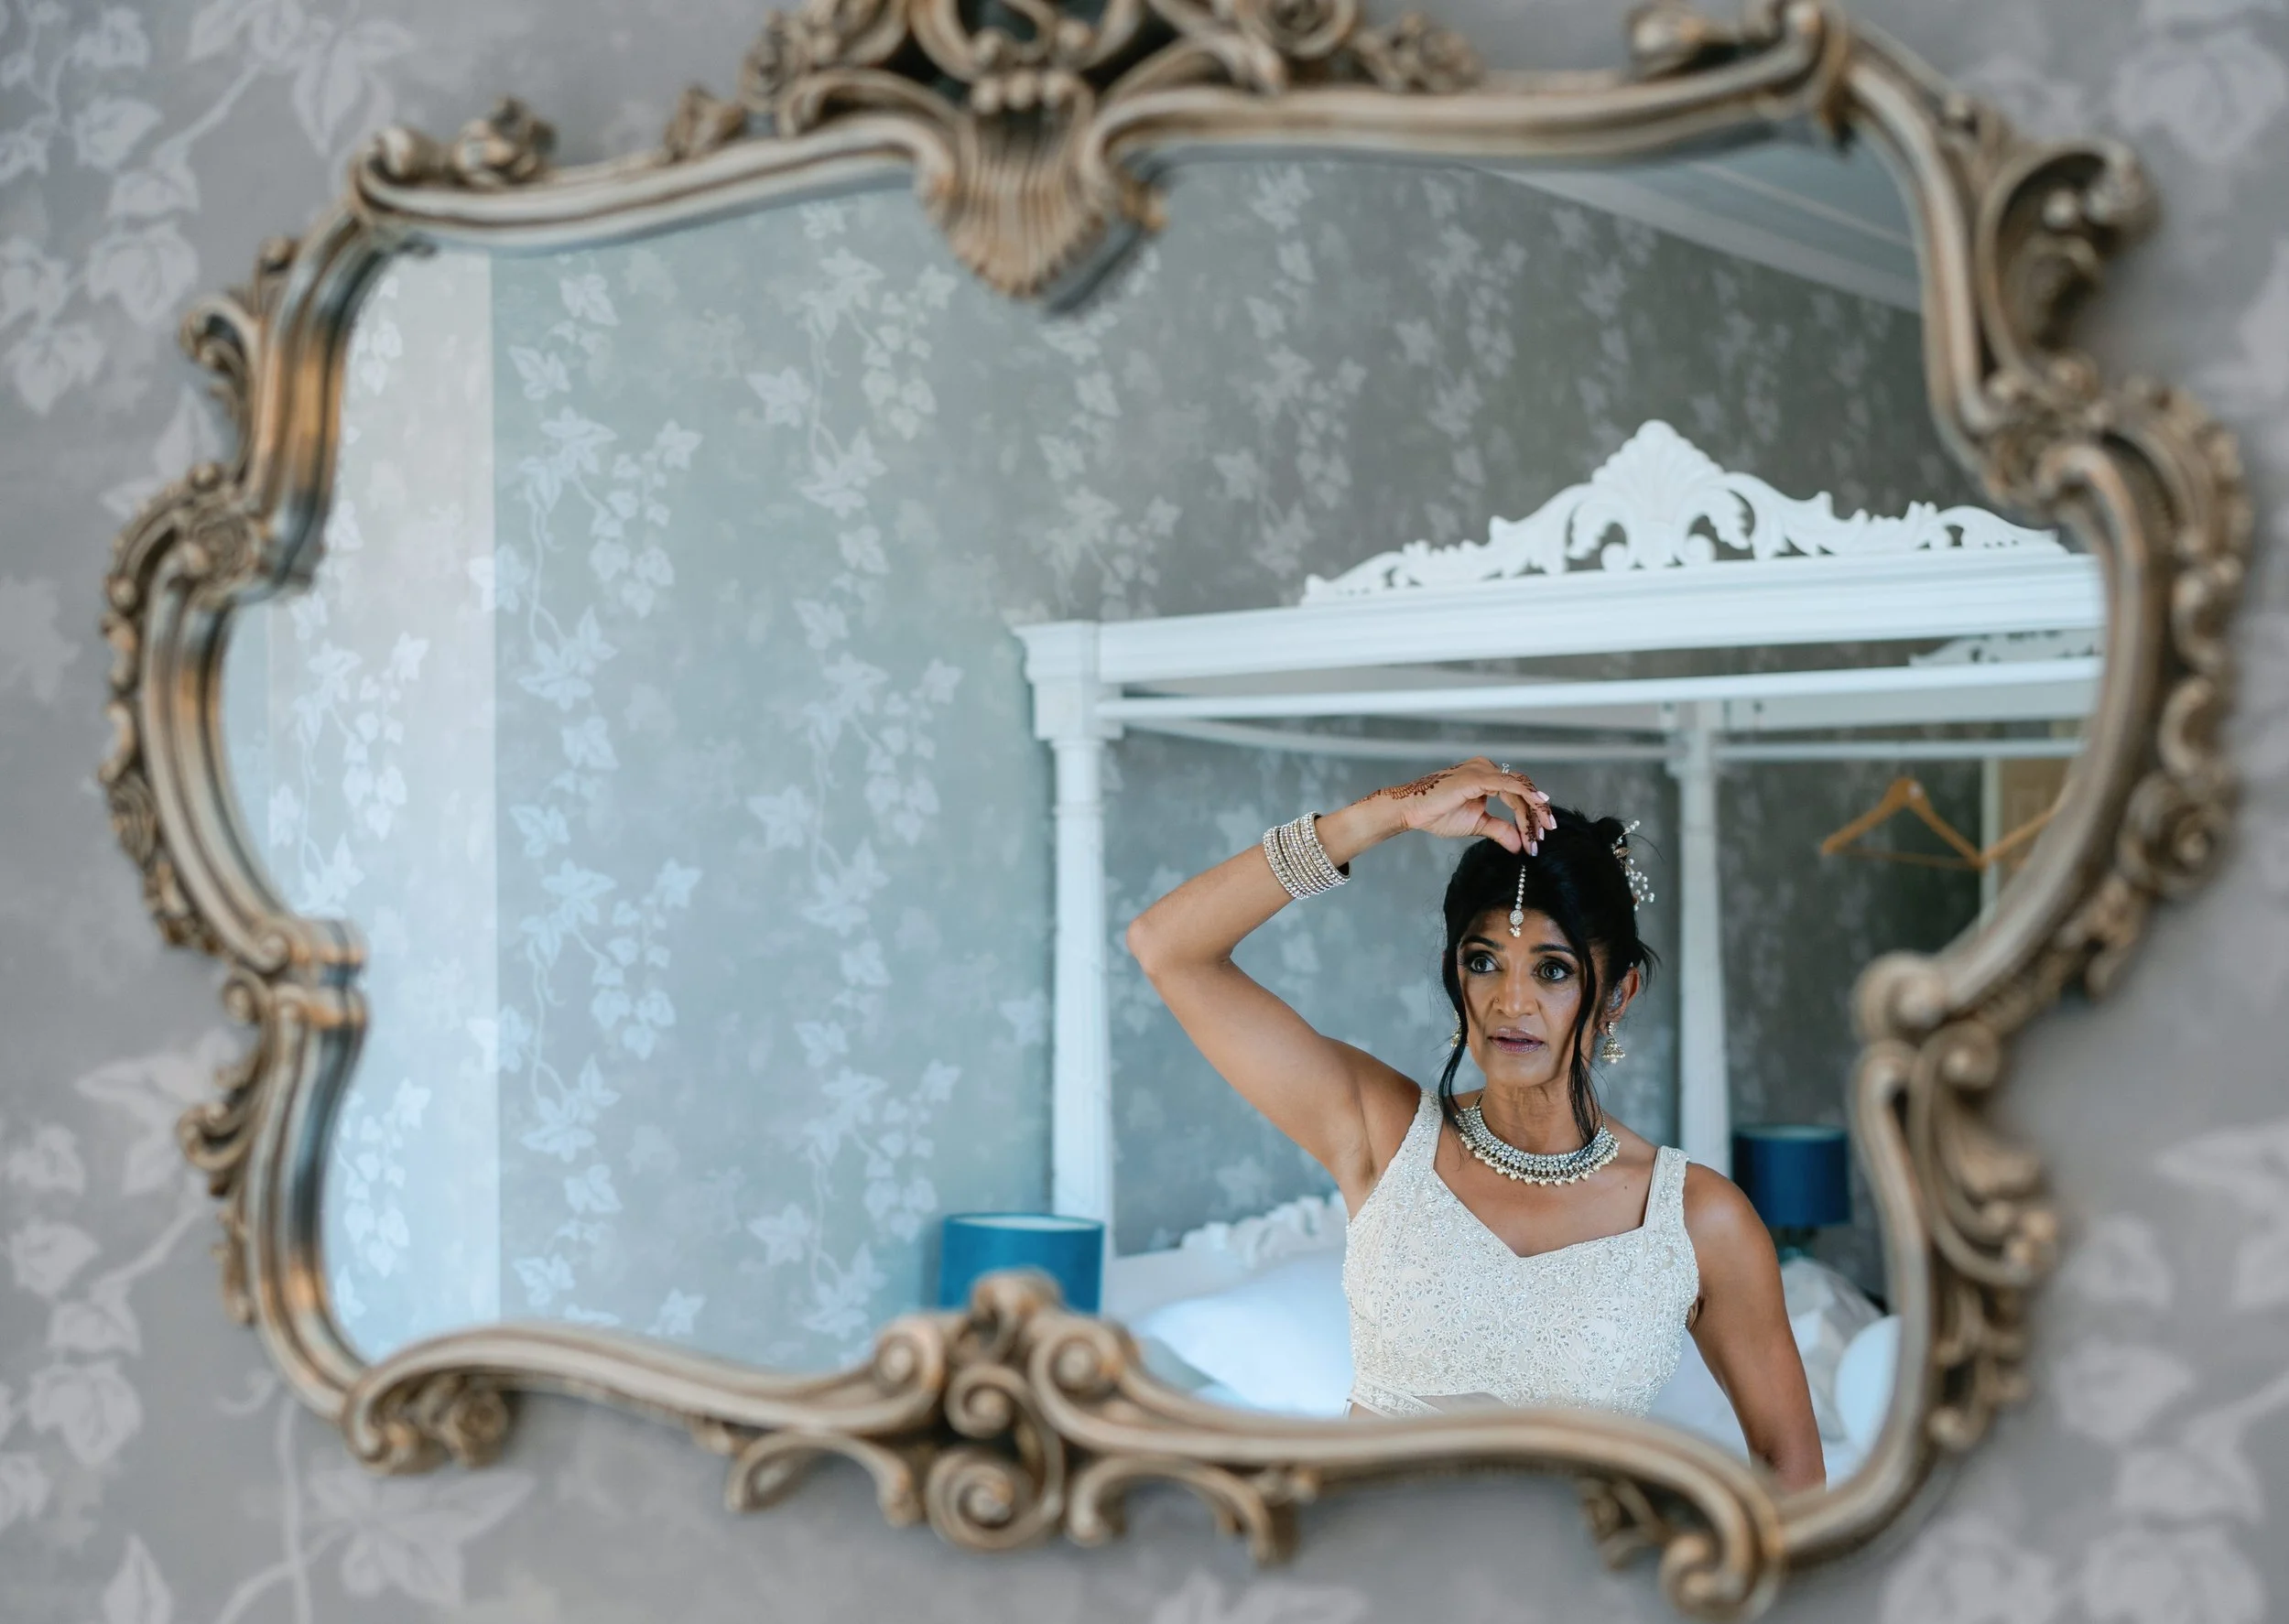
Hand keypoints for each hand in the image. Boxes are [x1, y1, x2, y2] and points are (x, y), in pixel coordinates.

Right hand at [1371, 758, 1552, 852]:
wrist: (1411, 811)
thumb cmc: (1437, 814)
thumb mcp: (1477, 825)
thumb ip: (1500, 831)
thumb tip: (1519, 847)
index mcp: (1486, 776)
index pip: (1518, 794)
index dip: (1531, 816)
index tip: (1538, 839)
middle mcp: (1486, 768)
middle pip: (1522, 790)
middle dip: (1536, 815)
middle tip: (1544, 837)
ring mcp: (1482, 770)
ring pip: (1519, 789)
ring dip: (1532, 812)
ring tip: (1539, 834)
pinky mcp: (1477, 777)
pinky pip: (1509, 785)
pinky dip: (1526, 797)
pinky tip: (1538, 806)